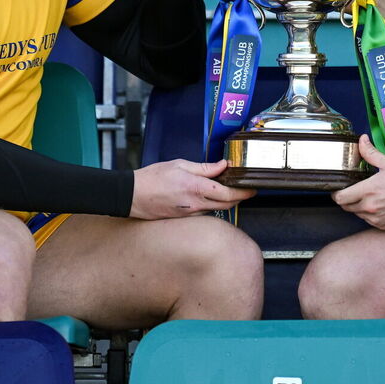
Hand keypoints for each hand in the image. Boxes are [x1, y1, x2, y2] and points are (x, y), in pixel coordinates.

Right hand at [129, 158, 254, 219]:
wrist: (132, 196)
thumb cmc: (152, 178)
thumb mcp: (179, 165)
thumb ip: (204, 167)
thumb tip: (223, 165)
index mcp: (196, 188)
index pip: (228, 194)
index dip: (244, 192)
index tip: (252, 188)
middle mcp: (196, 204)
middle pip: (227, 205)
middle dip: (240, 197)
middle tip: (245, 188)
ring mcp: (190, 214)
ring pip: (216, 208)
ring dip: (225, 200)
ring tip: (227, 188)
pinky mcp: (184, 218)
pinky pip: (204, 211)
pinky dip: (211, 204)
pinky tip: (208, 195)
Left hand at [331, 136, 384, 229]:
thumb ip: (371, 153)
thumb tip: (362, 141)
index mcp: (369, 191)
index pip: (341, 198)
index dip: (337, 193)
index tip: (339, 189)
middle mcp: (371, 208)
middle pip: (347, 207)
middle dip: (347, 199)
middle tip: (353, 191)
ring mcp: (378, 219)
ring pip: (358, 215)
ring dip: (359, 207)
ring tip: (369, 197)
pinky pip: (371, 222)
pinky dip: (371, 215)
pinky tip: (379, 205)